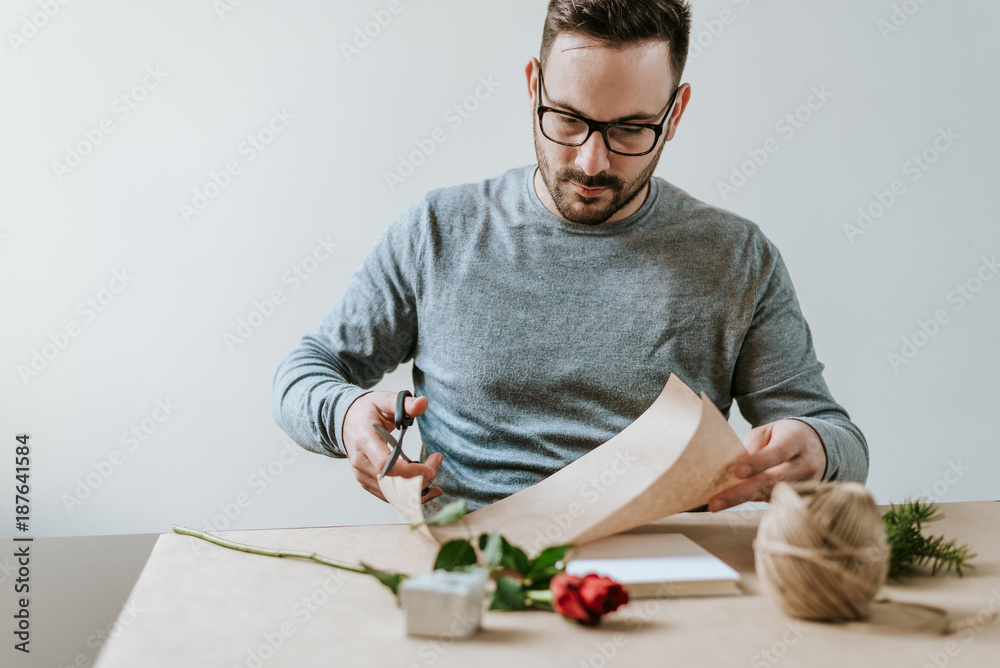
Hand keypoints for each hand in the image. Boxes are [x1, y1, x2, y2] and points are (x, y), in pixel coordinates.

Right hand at [342, 391, 443, 503]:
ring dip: (419, 490)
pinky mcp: (367, 482)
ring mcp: (362, 475)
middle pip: (393, 484)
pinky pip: (390, 497)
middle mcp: (361, 462)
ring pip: (394, 495)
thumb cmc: (367, 410)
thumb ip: (405, 403)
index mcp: (365, 440)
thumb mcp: (385, 399)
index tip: (431, 466)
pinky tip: (428, 487)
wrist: (347, 421)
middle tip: (437, 460)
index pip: (385, 465)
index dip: (411, 472)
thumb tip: (423, 403)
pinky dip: (411, 496)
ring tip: (435, 472)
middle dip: (422, 479)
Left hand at [708, 419, 825, 511]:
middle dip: (741, 492)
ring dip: (743, 499)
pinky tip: (734, 501)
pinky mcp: (801, 498)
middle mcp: (805, 464)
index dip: (758, 463)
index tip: (738, 473)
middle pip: (773, 480)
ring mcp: (806, 484)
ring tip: (717, 503)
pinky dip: (753, 500)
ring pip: (771, 494)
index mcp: (796, 440)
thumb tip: (734, 468)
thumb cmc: (786, 436)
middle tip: (715, 502)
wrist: (817, 447)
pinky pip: (774, 501)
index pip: (778, 452)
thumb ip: (753, 446)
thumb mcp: (769, 431)